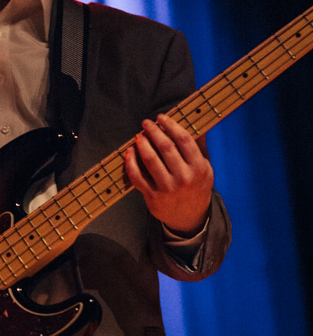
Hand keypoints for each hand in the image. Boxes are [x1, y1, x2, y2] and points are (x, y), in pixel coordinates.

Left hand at [125, 113, 213, 233]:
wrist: (190, 217)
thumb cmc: (196, 187)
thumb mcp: (205, 169)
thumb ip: (200, 147)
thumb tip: (199, 125)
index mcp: (198, 167)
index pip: (183, 140)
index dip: (171, 125)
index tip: (161, 117)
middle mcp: (184, 178)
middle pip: (165, 147)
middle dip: (153, 131)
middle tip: (146, 123)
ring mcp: (167, 188)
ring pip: (150, 160)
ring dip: (142, 144)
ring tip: (138, 136)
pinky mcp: (153, 197)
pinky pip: (137, 177)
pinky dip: (130, 163)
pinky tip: (129, 152)